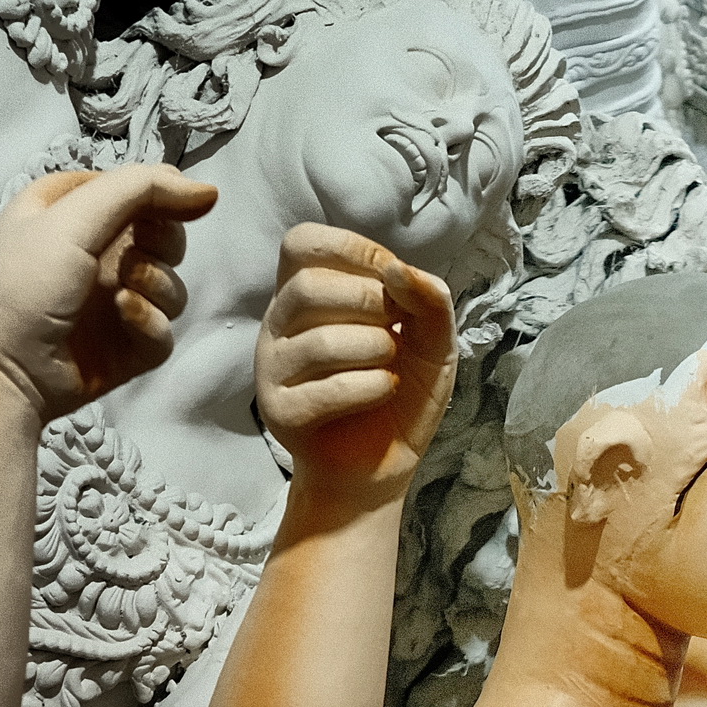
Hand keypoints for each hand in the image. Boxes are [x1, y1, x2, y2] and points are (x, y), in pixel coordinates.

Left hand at [0, 164, 215, 413]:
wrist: (5, 373)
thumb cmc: (24, 288)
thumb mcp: (71, 220)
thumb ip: (139, 190)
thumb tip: (208, 191)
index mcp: (67, 211)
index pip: (132, 186)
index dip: (157, 193)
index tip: (175, 203)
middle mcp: (91, 252)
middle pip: (163, 232)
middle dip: (162, 241)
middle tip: (139, 252)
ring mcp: (112, 300)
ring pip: (170, 281)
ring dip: (157, 283)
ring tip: (121, 293)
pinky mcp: (128, 344)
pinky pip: (165, 326)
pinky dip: (150, 321)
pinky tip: (123, 319)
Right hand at [257, 224, 456, 501]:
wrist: (384, 464)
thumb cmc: (401, 392)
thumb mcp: (433, 338)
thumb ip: (429, 298)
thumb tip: (399, 269)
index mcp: (306, 293)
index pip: (303, 243)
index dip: (357, 252)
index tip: (394, 284)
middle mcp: (280, 324)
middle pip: (306, 287)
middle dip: (368, 302)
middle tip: (394, 332)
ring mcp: (272, 369)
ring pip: (318, 341)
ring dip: (374, 350)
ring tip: (390, 366)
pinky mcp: (280, 412)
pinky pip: (326, 390)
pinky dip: (371, 389)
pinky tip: (384, 391)